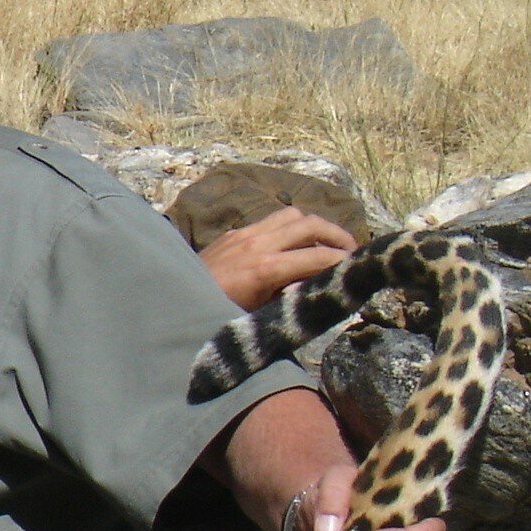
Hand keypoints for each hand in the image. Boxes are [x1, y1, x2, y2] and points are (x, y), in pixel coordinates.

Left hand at [200, 209, 356, 311]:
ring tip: (325, 242)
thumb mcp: (258, 315)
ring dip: (313, 225)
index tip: (356, 268)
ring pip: (291, 214)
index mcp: (266, 268)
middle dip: (337, 234)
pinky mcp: (232, 232)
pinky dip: (288, 227)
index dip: (343, 261)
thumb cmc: (216, 315)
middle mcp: (258, 244)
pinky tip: (292, 243)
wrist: (173, 302)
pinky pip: (269, 220)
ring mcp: (243, 233)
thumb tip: (318, 286)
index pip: (319, 256)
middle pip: (310, 223)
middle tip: (350, 250)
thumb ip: (290, 297)